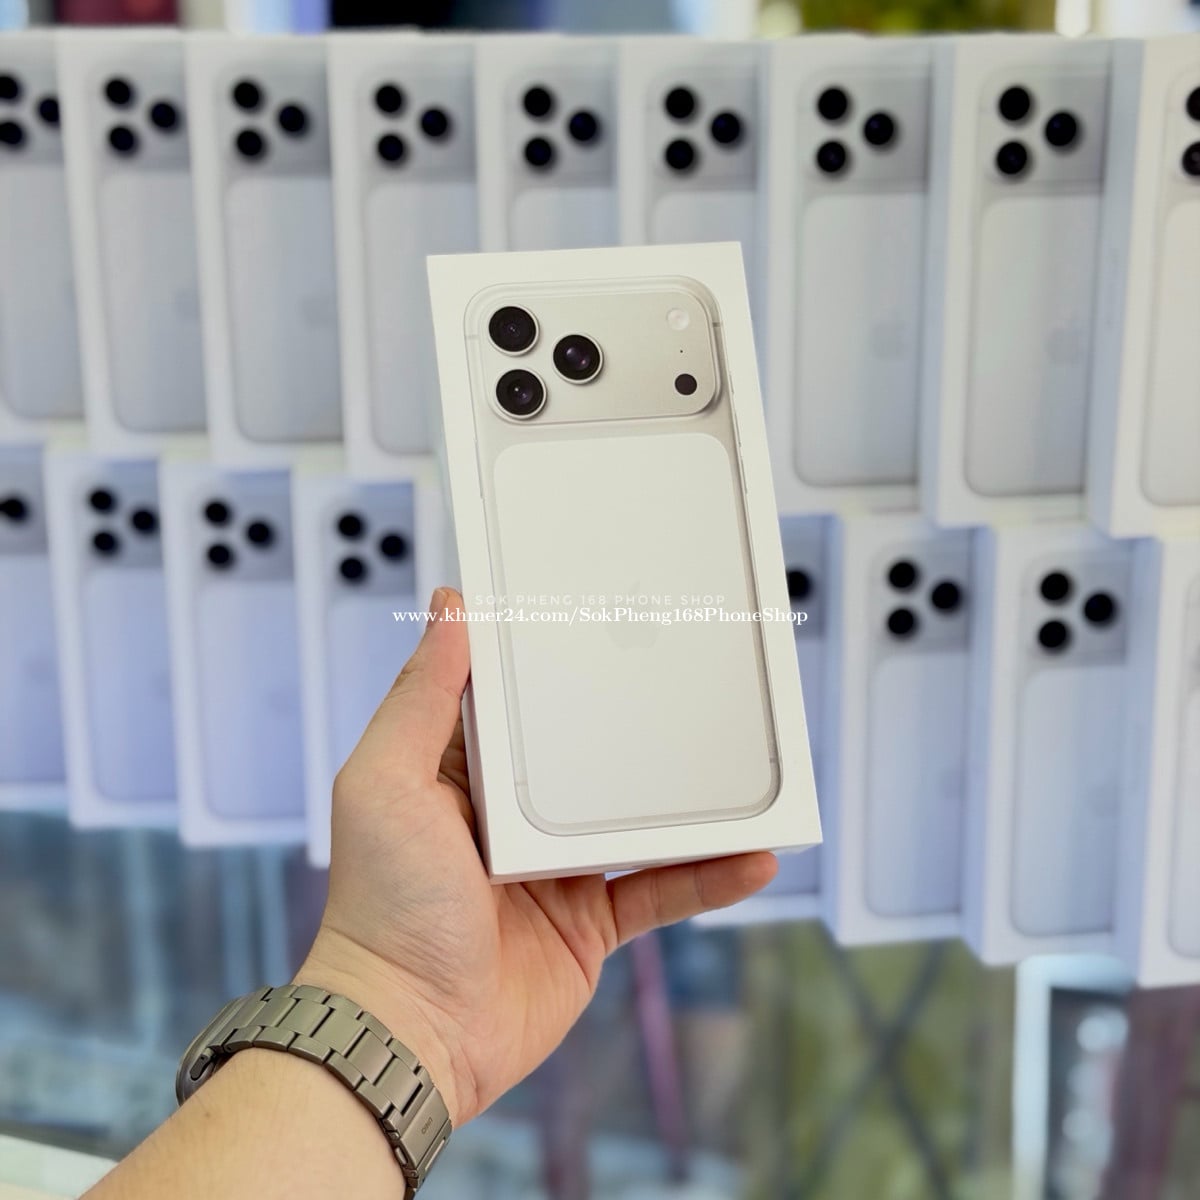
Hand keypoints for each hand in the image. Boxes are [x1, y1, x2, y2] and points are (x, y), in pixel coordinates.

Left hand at [296, 586, 777, 1126]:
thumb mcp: (387, 781)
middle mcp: (511, 817)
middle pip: (584, 755)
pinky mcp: (589, 923)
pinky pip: (659, 891)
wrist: (411, 1033)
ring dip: (687, 800)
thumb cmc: (383, 905)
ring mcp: (555, 871)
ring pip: (635, 820)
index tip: (599, 618)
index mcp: (462, 773)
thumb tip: (449, 608)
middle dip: (632, 723)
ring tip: (743, 766)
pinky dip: (707, 876)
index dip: (551, 662)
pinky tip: (752, 859)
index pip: (515, 703)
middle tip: (691, 677)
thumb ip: (422, 697)